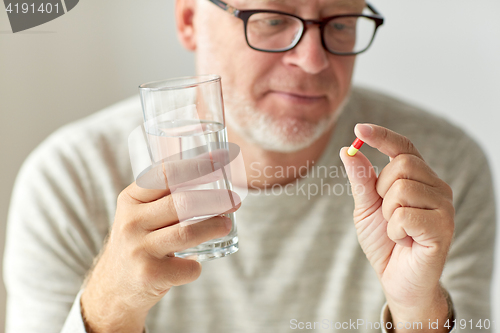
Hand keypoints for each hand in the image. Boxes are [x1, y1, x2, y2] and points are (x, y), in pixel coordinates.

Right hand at [81, 157, 239, 332]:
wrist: (112, 289)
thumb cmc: (138, 243)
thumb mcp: (139, 216)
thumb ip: (163, 198)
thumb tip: (214, 177)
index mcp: (130, 200)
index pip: (166, 174)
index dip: (197, 165)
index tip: (221, 159)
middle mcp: (131, 222)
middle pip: (182, 203)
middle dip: (216, 199)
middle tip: (235, 200)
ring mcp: (139, 249)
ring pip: (187, 233)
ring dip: (214, 227)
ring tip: (227, 224)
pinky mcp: (149, 275)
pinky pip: (187, 267)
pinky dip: (196, 266)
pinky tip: (194, 263)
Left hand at [340, 124, 453, 330]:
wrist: (396, 279)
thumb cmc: (384, 241)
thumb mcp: (366, 207)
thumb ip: (361, 180)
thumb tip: (349, 151)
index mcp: (419, 179)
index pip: (404, 147)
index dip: (382, 136)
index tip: (359, 128)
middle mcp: (437, 188)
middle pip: (401, 165)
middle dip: (382, 190)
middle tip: (387, 214)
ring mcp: (443, 207)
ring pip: (402, 189)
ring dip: (388, 214)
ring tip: (396, 230)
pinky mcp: (443, 228)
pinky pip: (405, 215)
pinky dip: (394, 230)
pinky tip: (403, 240)